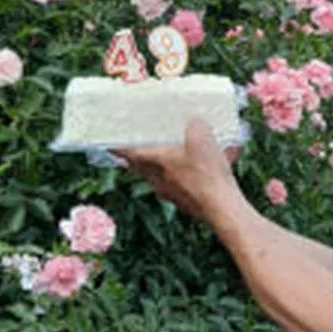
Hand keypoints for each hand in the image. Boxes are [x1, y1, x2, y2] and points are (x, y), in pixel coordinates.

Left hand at [113, 119, 242, 221]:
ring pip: (164, 178)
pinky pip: (188, 185)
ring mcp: (174, 195)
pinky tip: (219, 165)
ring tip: (183, 155)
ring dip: (169, 167)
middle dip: (139, 160)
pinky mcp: (189, 203)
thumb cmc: (207, 173)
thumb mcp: (201, 137)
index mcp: (157, 163)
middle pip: (143, 169)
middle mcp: (160, 181)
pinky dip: (196, 175)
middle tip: (137, 151)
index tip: (109, 144)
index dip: (118, 147)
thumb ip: (196, 125)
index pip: (130, 153)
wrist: (223, 208)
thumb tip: (196, 124)